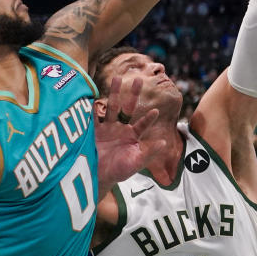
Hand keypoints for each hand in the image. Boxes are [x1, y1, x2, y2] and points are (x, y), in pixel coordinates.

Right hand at [94, 76, 164, 193]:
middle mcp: (120, 128)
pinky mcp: (93, 131)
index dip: (148, 119)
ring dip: (115, 93)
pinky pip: (93, 116)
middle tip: (140, 79)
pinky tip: (93, 94)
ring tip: (117, 78)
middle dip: (133, 94)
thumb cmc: (118, 171)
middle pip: (128, 108)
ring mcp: (107, 128)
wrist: (97, 177)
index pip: (142, 124)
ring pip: (112, 107)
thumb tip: (164, 143)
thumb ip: (149, 152)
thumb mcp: (135, 162)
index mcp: (132, 135)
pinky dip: (92, 106)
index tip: (156, 111)